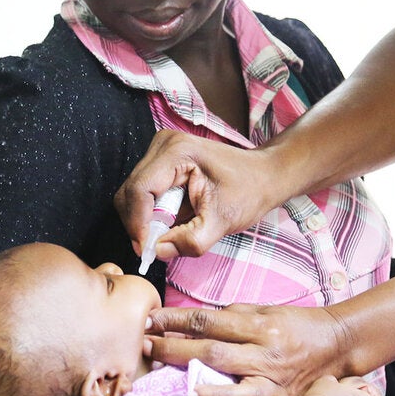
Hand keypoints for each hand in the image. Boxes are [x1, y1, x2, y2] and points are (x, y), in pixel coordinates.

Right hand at [116, 130, 283, 259]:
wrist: (263, 175)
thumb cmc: (249, 192)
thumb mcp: (223, 222)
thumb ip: (190, 241)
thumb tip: (157, 252)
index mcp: (178, 152)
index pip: (140, 190)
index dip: (138, 223)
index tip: (146, 249)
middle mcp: (164, 144)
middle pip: (131, 191)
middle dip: (139, 223)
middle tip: (154, 247)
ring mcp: (161, 149)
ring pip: (132, 193)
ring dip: (144, 219)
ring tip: (167, 233)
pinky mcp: (161, 160)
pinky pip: (142, 192)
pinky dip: (150, 212)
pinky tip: (170, 221)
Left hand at [147, 303, 350, 395]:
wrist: (338, 342)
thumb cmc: (295, 325)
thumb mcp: (264, 311)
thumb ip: (229, 318)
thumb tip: (190, 324)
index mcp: (259, 325)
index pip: (207, 321)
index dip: (175, 320)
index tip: (149, 322)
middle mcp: (266, 353)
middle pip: (215, 352)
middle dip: (177, 350)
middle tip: (146, 350)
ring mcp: (277, 380)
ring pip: (238, 387)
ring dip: (207, 391)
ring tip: (178, 393)